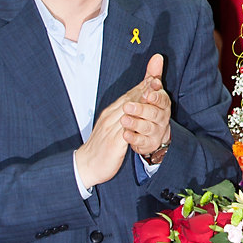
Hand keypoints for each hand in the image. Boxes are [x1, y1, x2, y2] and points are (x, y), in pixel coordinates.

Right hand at [74, 55, 169, 186]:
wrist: (85, 165)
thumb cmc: (100, 147)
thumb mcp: (112, 128)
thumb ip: (123, 116)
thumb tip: (132, 104)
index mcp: (110, 113)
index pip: (128, 96)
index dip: (141, 86)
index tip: (154, 76)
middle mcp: (110, 118)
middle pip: (129, 99)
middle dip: (144, 88)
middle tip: (157, 78)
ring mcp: (110, 129)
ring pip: (127, 111)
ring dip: (141, 101)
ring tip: (153, 92)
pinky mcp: (113, 143)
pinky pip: (125, 131)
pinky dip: (134, 122)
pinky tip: (144, 118)